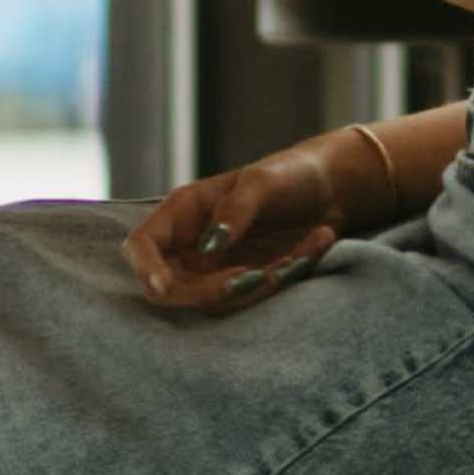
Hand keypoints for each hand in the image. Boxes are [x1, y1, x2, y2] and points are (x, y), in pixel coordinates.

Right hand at [126, 142, 344, 313]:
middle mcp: (193, 246)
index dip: (145, 269)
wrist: (330, 189)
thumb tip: (208, 247)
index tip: (164, 286)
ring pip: (218, 300)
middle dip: (212, 290)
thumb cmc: (289, 174)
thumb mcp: (263, 182)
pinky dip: (286, 278)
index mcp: (184, 213)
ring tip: (305, 247)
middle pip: (173, 288)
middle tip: (258, 275)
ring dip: (262, 283)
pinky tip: (317, 242)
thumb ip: (235, 210)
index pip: (142, 246)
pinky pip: (255, 298)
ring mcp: (218, 270)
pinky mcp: (247, 285)